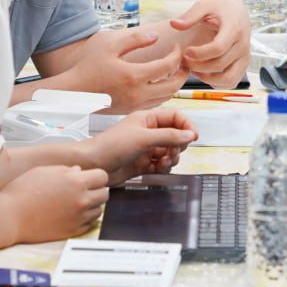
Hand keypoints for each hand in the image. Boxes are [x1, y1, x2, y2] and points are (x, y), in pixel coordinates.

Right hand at [1, 164, 109, 242]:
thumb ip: (66, 170)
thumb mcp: (44, 171)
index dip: (96, 176)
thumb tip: (78, 171)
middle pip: (104, 194)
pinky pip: (89, 224)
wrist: (10, 216)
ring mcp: (79, 217)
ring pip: (99, 210)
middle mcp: (82, 199)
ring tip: (76, 203)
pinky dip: (85, 219)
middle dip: (96, 190)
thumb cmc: (22, 191)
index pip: (102, 177)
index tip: (89, 178)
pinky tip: (72, 214)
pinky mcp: (73, 231)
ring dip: (92, 205)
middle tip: (84, 190)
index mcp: (76, 181)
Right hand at [67, 27, 189, 110]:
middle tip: (185, 62)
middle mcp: (138, 93)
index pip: (168, 66)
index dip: (177, 55)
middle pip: (173, 86)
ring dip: (175, 84)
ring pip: (166, 97)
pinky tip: (161, 82)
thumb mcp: (110, 46)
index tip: (177, 47)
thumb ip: (135, 39)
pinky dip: (164, 93)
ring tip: (176, 71)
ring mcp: (135, 105)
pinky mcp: (131, 110)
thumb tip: (156, 35)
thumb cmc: (89, 67)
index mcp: (134, 76)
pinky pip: (156, 103)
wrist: (73, 92)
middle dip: (183, 73)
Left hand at [81, 109, 197, 183]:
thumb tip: (190, 135)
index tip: (193, 136)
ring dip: (171, 158)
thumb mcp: (143, 138)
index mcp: (148, 119)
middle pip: (176, 136)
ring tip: (162, 162)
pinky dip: (163, 167)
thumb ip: (169, 136)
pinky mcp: (144, 163)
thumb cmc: (111, 145)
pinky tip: (157, 168)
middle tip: (172, 152)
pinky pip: (162, 165)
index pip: (176, 117)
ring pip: (171, 152)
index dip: (187, 126)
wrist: (93, 165)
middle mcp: (149, 132)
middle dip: (178, 146)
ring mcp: (147, 148)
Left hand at [170, 0, 249, 86]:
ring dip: (207, 78)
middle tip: (184, 60)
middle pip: (219, 64)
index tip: (186, 51)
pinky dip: (216, 83)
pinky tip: (203, 74)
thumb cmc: (220, 9)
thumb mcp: (205, 6)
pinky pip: (231, 82)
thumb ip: (190, 15)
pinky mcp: (243, 65)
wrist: (238, 12)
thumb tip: (174, 24)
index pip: (218, 48)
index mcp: (234, 29)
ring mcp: (244, 57)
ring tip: (193, 69)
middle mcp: (242, 45)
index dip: (199, 53)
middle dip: (197, 65)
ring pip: (227, 78)